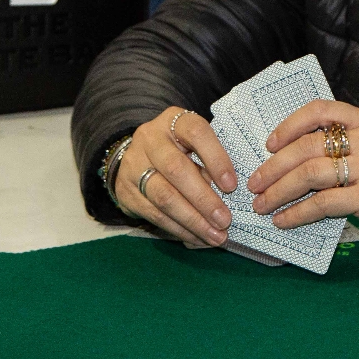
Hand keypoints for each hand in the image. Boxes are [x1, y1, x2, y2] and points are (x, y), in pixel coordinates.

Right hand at [112, 107, 237, 247]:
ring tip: (214, 236)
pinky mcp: (126, 191)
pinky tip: (196, 237)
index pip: (196, 133)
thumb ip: (209, 161)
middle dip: (204, 199)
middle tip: (225, 220)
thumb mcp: (194, 144)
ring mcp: (134, 165)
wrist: (136, 156)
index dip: (216, 158)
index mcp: (174, 121)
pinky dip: (178, 228)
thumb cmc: (178, 148)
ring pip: (164, 196)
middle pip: (177, 169)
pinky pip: (154, 214)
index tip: (232, 185)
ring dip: (192, 220)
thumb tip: (227, 193)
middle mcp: (150, 139)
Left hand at [247, 100, 358, 250]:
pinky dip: (297, 213)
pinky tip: (284, 220)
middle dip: (274, 166)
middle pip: (309, 145)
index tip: (269, 144)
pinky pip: (322, 203)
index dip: (290, 125)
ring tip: (263, 204)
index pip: (321, 110)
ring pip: (310, 174)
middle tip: (254, 183)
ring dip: (279, 191)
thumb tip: (284, 157)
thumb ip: (340, 145)